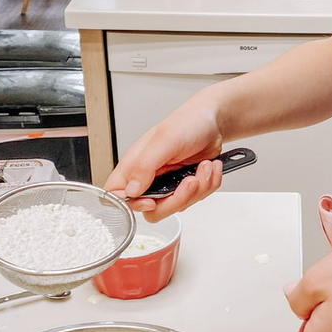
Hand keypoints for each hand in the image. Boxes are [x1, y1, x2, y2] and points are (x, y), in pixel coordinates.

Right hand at [104, 99, 224, 220]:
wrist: (213, 122)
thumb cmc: (187, 123)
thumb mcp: (164, 141)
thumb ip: (144, 166)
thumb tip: (131, 190)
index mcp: (135, 164)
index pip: (117, 195)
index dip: (132, 204)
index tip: (151, 200)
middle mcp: (150, 177)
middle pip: (152, 210)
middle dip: (177, 198)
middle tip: (190, 180)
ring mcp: (168, 183)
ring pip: (177, 206)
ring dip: (198, 188)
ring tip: (204, 166)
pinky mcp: (186, 186)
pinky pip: (196, 199)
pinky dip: (208, 185)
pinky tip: (208, 168)